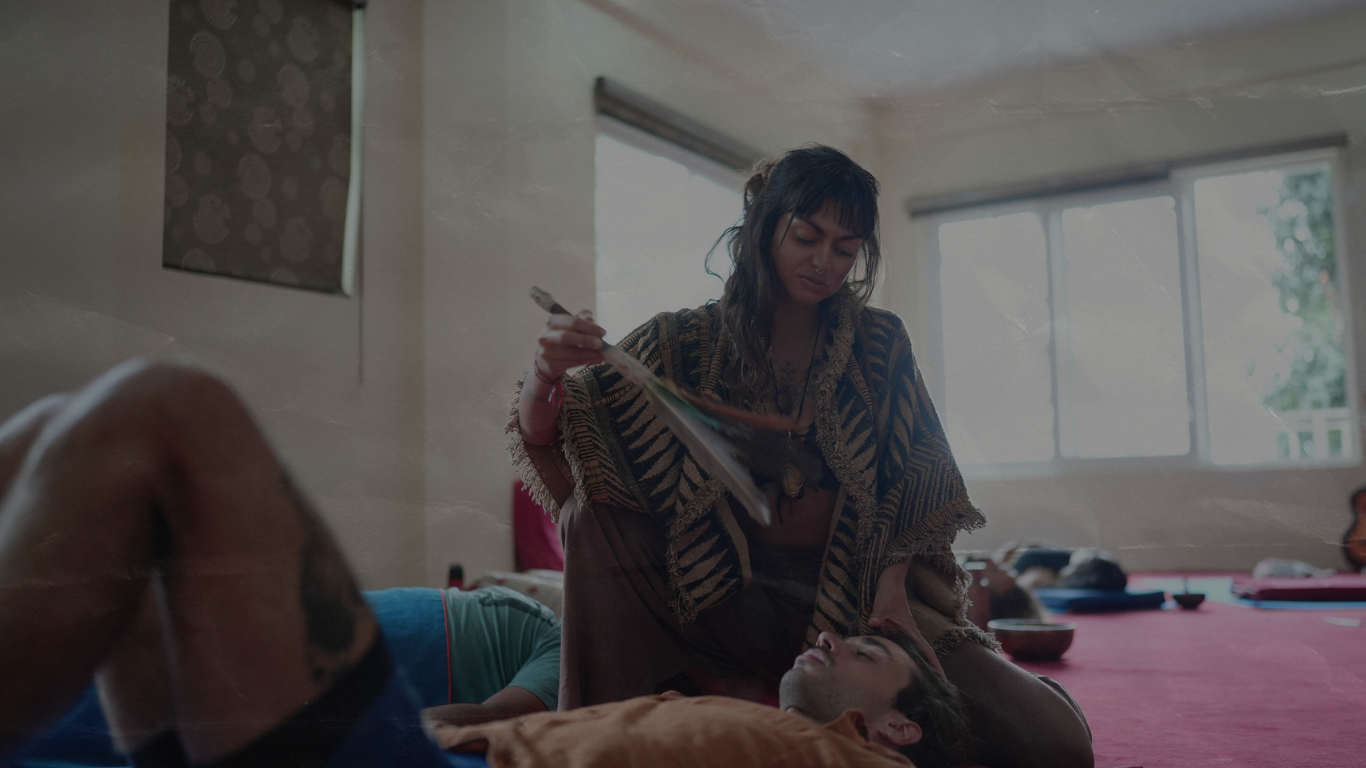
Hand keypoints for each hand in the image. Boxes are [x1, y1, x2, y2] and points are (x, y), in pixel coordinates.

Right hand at [534, 309, 605, 379]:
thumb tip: (590, 318)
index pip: (573, 322)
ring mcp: (545, 351)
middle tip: (601, 344)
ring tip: (601, 354)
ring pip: (570, 353)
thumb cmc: (563, 338)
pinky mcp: (550, 364)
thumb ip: (581, 318)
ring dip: (589, 354)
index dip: (589, 327)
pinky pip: (570, 363)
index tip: (603, 333)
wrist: (547, 359)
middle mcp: (545, 335)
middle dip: (586, 340)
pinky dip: (584, 361)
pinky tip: (594, 359)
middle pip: (566, 337)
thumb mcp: (571, 326)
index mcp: (552, 321)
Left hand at [869, 559, 946, 678]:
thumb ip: (879, 616)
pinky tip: (905, 668)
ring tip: (924, 685)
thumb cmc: (888, 595)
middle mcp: (910, 634)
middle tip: (937, 690)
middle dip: (932, 672)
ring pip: (916, 653)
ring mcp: (905, 633)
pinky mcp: (898, 631)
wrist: (889, 583)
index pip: (927, 651)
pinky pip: (906, 649)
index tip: (944, 681)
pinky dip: (909, 659)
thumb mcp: (882, 606)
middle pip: (925, 656)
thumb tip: (874, 624)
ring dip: (922, 667)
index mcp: (910, 631)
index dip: (935, 666)